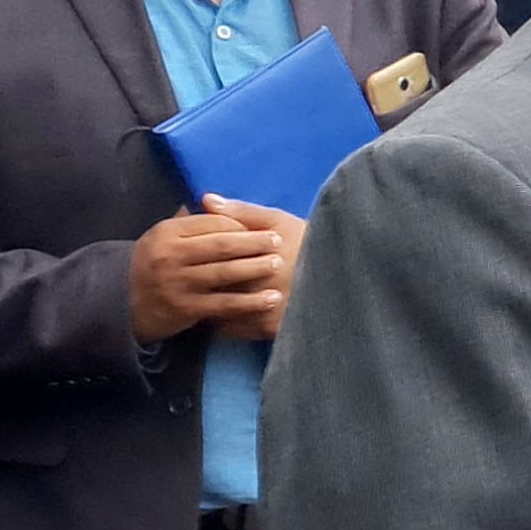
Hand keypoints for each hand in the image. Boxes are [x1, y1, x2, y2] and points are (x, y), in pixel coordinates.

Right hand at [128, 206, 293, 343]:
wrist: (122, 301)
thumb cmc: (154, 263)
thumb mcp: (164, 236)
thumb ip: (191, 221)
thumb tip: (219, 199)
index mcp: (168, 232)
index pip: (213, 223)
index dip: (242, 225)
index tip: (264, 227)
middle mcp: (170, 255)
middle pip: (222, 245)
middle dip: (254, 243)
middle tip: (279, 242)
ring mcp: (177, 282)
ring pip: (225, 273)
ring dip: (255, 268)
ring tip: (279, 264)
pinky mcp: (185, 308)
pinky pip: (224, 304)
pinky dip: (250, 302)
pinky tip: (271, 299)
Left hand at [199, 198, 305, 341]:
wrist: (341, 273)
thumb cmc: (307, 242)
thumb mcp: (278, 221)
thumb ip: (242, 212)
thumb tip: (206, 199)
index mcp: (260, 253)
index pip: (216, 257)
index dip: (200, 257)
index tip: (189, 257)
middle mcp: (263, 283)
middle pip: (216, 285)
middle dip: (201, 283)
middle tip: (190, 280)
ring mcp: (266, 309)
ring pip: (221, 310)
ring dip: (210, 305)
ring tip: (203, 298)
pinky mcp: (271, 328)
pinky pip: (233, 330)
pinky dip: (223, 324)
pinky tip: (221, 314)